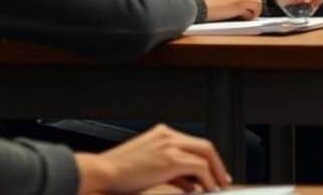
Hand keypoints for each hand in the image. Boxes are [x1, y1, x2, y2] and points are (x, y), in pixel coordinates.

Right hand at [75, 124, 230, 193]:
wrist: (101, 173)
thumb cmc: (118, 174)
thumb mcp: (148, 168)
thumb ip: (170, 172)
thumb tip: (191, 184)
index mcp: (161, 133)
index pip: (192, 143)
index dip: (206, 158)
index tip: (213, 171)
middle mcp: (168, 135)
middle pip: (204, 145)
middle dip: (216, 164)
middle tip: (222, 179)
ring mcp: (170, 144)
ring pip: (206, 153)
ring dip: (215, 171)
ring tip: (218, 185)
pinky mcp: (171, 158)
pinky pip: (199, 167)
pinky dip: (208, 178)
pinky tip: (209, 188)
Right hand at [203, 0, 261, 20]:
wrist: (202, 7)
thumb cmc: (210, 6)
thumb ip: (234, 0)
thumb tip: (245, 10)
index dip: (252, 3)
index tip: (250, 10)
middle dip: (256, 7)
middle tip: (252, 15)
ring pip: (257, 2)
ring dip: (255, 11)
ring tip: (250, 18)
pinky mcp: (240, 3)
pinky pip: (254, 8)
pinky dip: (252, 14)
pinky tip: (246, 18)